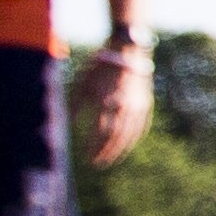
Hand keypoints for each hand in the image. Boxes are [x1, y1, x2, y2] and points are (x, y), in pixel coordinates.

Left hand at [71, 45, 153, 169]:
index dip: (93, 147)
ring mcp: (137, 107)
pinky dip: (134, 138)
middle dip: (106, 152)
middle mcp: (124, 108)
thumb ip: (76, 107)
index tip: (86, 157)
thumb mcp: (83, 84)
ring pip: (129, 135)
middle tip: (98, 163)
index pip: (100, 133)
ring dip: (120, 149)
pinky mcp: (145, 104)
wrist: (127, 51)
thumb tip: (69, 126)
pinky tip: (128, 144)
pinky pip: (141, 126)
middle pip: (115, 138)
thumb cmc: (100, 67)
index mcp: (107, 103)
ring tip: (111, 159)